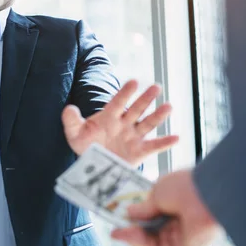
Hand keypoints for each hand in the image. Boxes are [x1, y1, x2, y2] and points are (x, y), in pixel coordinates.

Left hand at [62, 80, 178, 165]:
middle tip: (156, 87)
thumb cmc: (86, 145)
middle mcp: (124, 124)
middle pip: (137, 109)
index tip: (134, 82)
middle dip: (146, 99)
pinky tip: (176, 137)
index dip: (125, 93)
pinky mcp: (139, 151)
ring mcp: (133, 137)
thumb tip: (68, 108)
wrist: (94, 164)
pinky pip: (154, 146)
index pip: (117, 102)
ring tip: (169, 107)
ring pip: (147, 124)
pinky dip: (165, 142)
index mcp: (109, 117)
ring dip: (158, 116)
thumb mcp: (74, 133)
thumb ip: (71, 121)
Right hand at [111, 169, 222, 245]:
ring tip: (118, 231)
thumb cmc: (187, 185)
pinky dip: (141, 243)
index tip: (121, 214)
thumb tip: (130, 212)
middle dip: (132, 229)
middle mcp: (182, 220)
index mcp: (178, 202)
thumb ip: (144, 206)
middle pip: (152, 230)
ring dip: (133, 236)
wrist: (207, 193)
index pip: (155, 213)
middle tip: (116, 227)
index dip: (137, 215)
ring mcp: (183, 235)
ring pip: (152, 241)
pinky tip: (128, 234)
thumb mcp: (157, 191)